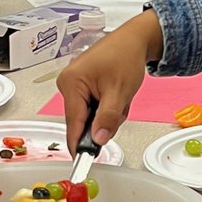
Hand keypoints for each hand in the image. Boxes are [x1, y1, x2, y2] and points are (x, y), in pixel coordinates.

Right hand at [57, 9, 163, 148]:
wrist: (134, 39)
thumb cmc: (125, 56)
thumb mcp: (120, 91)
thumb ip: (108, 117)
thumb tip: (97, 140)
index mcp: (71, 83)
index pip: (73, 123)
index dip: (79, 144)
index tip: (82, 162)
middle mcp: (67, 84)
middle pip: (82, 120)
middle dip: (103, 120)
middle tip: (120, 105)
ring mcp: (74, 84)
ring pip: (89, 115)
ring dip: (108, 112)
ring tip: (120, 96)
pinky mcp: (81, 85)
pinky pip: (92, 106)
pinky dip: (107, 106)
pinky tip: (115, 94)